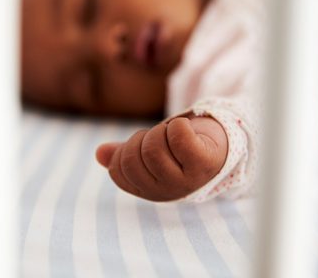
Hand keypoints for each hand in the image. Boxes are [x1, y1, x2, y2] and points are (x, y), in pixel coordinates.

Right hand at [96, 116, 227, 201]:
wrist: (217, 143)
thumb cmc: (178, 148)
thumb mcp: (148, 151)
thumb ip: (125, 153)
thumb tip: (99, 153)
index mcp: (150, 190)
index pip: (118, 171)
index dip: (126, 149)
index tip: (143, 145)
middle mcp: (168, 191)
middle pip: (134, 158)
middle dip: (143, 138)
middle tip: (161, 138)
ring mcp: (188, 179)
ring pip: (154, 146)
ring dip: (162, 131)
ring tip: (176, 135)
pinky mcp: (205, 162)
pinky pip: (179, 136)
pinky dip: (178, 126)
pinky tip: (187, 130)